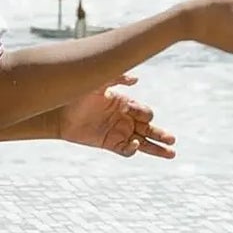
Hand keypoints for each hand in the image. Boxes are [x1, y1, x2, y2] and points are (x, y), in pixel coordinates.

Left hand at [57, 76, 175, 158]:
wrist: (60, 112)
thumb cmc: (79, 94)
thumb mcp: (100, 82)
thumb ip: (117, 78)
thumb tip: (136, 80)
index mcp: (126, 104)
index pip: (144, 112)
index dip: (143, 113)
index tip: (130, 110)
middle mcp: (125, 120)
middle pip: (149, 129)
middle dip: (161, 135)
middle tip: (172, 141)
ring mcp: (117, 133)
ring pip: (141, 142)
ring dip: (155, 148)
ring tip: (171, 153)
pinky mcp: (108, 144)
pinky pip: (125, 150)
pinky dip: (132, 150)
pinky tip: (135, 146)